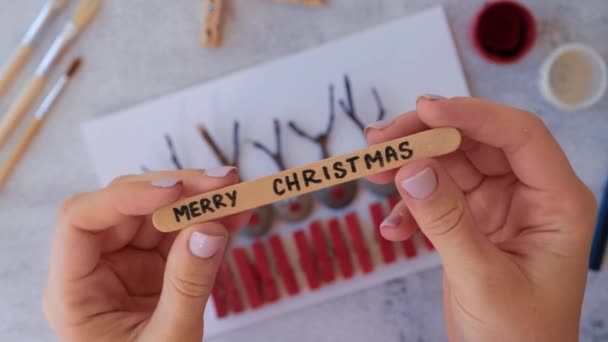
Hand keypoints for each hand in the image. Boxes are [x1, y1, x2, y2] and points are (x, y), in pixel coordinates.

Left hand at [43, 168, 249, 340]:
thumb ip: (187, 287)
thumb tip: (209, 229)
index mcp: (73, 291)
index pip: (80, 222)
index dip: (126, 197)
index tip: (176, 190)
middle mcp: (96, 268)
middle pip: (126, 209)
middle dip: (178, 192)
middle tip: (223, 183)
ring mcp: (126, 265)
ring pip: (157, 215)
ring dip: (199, 202)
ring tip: (238, 196)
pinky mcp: (155, 267)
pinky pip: (180, 233)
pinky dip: (208, 221)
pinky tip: (235, 214)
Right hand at [365, 96, 595, 340]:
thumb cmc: (518, 336)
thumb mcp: (483, 278)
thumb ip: (447, 222)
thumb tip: (411, 169)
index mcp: (556, 201)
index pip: (518, 135)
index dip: (471, 114)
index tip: (424, 109)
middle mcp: (529, 194)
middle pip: (475, 143)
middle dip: (426, 137)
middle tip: (380, 140)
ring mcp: (498, 207)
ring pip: (450, 165)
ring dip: (409, 167)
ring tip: (373, 171)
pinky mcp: (470, 222)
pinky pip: (436, 198)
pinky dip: (409, 208)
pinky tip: (391, 229)